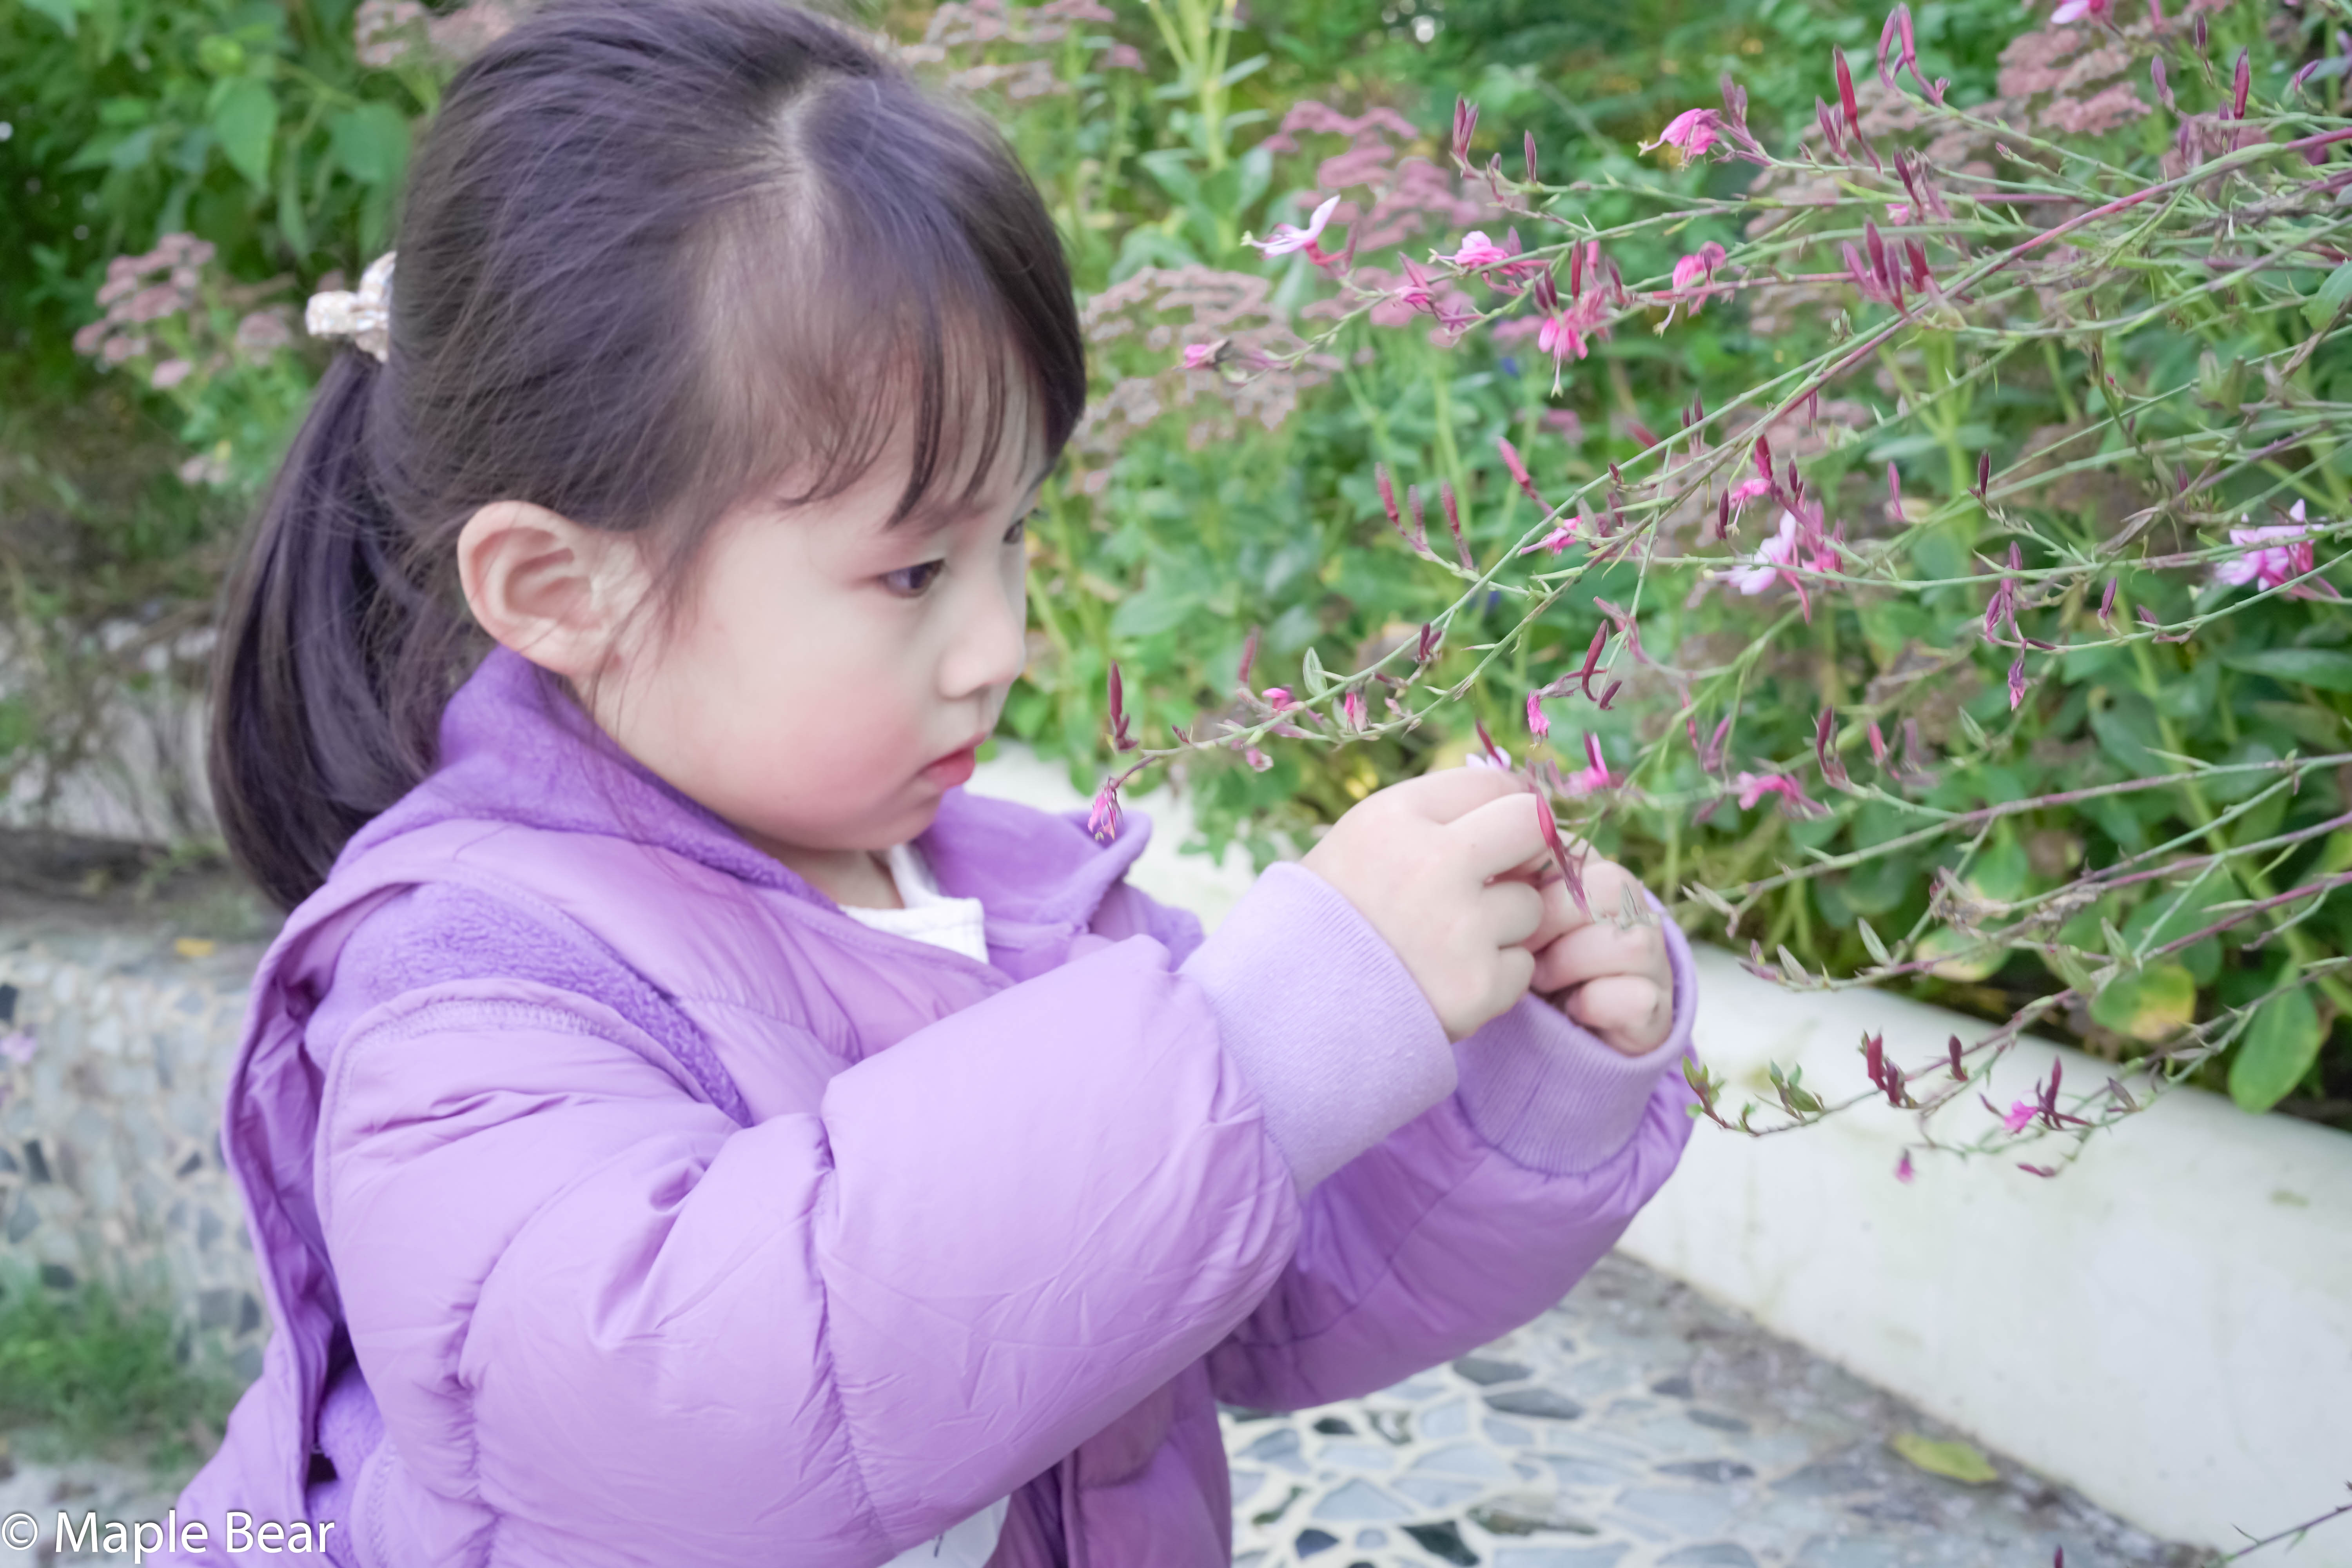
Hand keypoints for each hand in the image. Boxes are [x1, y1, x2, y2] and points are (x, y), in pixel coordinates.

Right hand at [1300, 766, 1549, 1043]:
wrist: (1291, 1012)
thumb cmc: (1328, 918)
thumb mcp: (1362, 842)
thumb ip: (1433, 819)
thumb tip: (1517, 808)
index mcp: (1395, 818)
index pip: (1490, 782)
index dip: (1503, 804)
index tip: (1499, 828)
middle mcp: (1432, 864)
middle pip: (1531, 826)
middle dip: (1525, 849)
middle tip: (1500, 875)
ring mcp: (1460, 929)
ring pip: (1530, 905)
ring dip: (1503, 924)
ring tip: (1446, 943)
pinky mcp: (1478, 986)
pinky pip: (1521, 966)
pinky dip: (1493, 976)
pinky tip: (1445, 980)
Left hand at [1494, 847, 1674, 1055]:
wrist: (1558, 1031)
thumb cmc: (1524, 962)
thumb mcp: (1508, 917)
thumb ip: (1502, 885)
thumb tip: (1484, 865)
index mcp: (1593, 874)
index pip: (1574, 849)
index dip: (1532, 874)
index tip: (1496, 899)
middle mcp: (1632, 909)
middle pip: (1610, 886)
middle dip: (1550, 917)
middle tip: (1517, 945)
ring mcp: (1651, 958)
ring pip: (1629, 942)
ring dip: (1571, 962)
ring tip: (1539, 979)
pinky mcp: (1657, 1008)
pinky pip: (1636, 998)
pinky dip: (1595, 1004)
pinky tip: (1572, 1007)